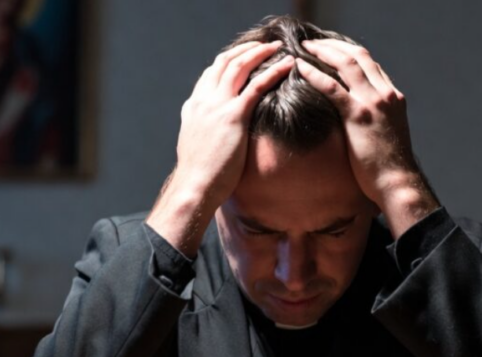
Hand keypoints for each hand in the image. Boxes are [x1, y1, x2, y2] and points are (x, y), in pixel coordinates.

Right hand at [146, 42, 294, 255]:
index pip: (211, 73)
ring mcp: (216, 105)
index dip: (230, 61)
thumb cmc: (200, 175)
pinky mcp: (232, 116)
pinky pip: (256, 86)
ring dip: (260, 53)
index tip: (246, 56)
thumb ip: (205, 130)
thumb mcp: (197, 145)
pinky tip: (287, 65)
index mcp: (194, 106)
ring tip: (277, 48)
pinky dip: (273, 71)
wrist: (194, 186)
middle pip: (224, 62)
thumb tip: (216, 132)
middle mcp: (203, 100)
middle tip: (265, 45)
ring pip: (239, 66)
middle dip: (246, 50)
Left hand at [297, 39, 438, 236]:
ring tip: (304, 48)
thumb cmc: (388, 166)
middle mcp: (386, 94)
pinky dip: (314, 73)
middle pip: (359, 56)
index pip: (370, 64)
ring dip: (323, 51)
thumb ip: (375, 119)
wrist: (396, 182)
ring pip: (346, 64)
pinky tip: (300, 68)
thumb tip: (355, 118)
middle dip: (334, 46)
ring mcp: (374, 103)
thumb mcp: (386, 134)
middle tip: (313, 44)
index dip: (348, 53)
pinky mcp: (359, 115)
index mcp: (393, 97)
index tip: (330, 50)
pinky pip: (333, 87)